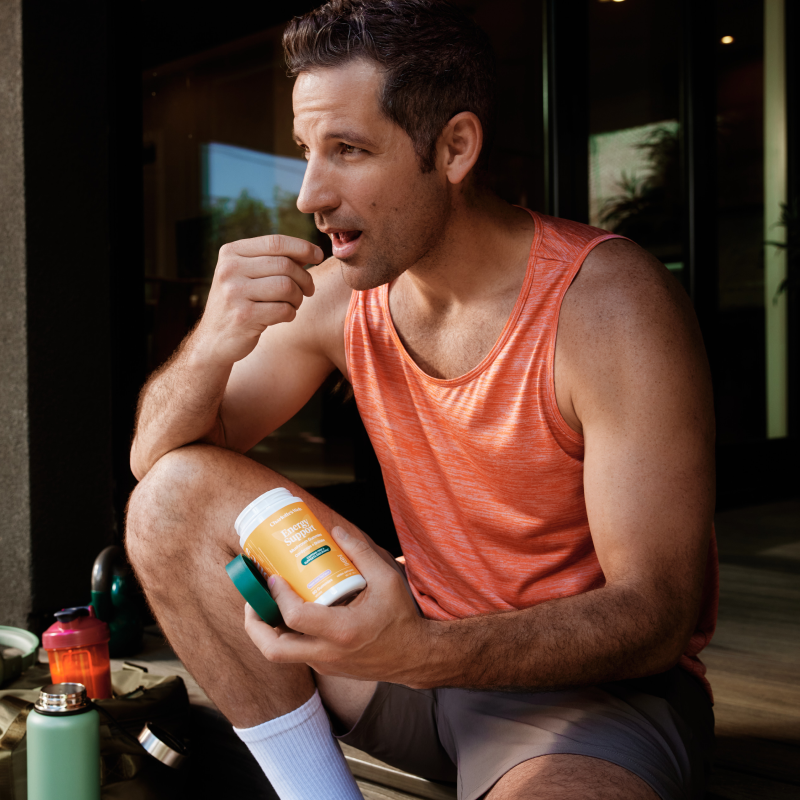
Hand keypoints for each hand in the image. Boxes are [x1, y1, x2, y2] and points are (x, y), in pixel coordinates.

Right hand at [196, 234, 323, 365]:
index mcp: (231, 252)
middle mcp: (229, 269)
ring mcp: (234, 293)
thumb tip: (311, 252)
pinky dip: (290, 314)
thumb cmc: (240, 303)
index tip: (318, 256)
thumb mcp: (246, 275)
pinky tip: (283, 316)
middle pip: (285, 265)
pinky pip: (284, 310)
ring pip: (287, 287)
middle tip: (309, 290)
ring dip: (298, 298)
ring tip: (293, 304)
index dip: (303, 247)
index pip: (275, 243)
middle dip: (305, 278)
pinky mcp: (243, 316)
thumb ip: (272, 260)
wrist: (214, 339)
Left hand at [243, 527, 430, 685]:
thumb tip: (335, 531)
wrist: (415, 657)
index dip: (278, 596)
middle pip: (273, 649)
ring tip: (266, 602)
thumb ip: (361, 553)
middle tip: (253, 599)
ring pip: (281, 653)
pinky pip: (296, 653)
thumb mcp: (388, 579)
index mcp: (342, 631)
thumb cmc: (401, 618)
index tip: (274, 578)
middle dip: (254, 624)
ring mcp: (325, 664)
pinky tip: (289, 611)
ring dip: (267, 629)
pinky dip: (285, 634)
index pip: (295, 617)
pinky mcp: (326, 668)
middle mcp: (328, 653)